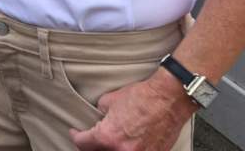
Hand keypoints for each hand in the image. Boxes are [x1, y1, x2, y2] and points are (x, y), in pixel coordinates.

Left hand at [70, 75, 195, 150]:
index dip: (76, 135)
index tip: (75, 132)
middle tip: (89, 139)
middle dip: (91, 147)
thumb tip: (99, 117)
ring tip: (107, 142)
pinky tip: (126, 144)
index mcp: (108, 137)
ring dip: (108, 149)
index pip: (82, 143)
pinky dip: (126, 150)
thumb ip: (100, 113)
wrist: (169, 99)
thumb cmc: (142, 97)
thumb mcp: (109, 100)